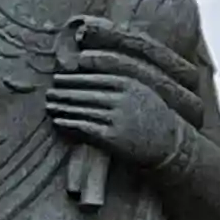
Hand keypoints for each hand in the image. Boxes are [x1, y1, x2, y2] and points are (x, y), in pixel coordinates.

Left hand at [47, 56, 182, 169]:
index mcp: (130, 83)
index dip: (75, 77)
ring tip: (49, 105)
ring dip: (62, 106)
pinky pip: (84, 127)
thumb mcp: (144, 92)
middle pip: (85, 92)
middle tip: (49, 91)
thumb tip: (95, 75)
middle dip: (64, 91)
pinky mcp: (112, 137)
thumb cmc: (156, 118)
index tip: (60, 78)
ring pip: (82, 109)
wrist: (171, 145)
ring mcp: (117, 118)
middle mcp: (122, 98)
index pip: (94, 77)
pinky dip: (68, 123)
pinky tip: (58, 120)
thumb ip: (122, 83)